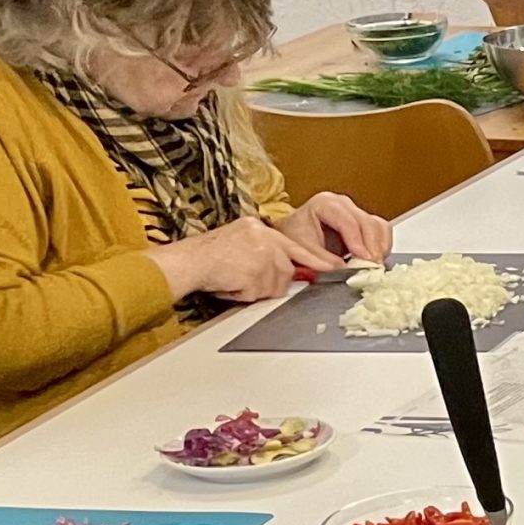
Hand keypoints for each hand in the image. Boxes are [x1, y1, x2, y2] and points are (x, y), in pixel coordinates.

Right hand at [145, 217, 326, 304]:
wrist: (186, 261)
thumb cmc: (207, 257)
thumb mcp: (241, 243)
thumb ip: (265, 253)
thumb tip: (287, 271)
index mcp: (261, 230)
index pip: (298, 247)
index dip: (318, 260)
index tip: (337, 267)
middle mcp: (265, 240)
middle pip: (287, 269)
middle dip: (271, 281)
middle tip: (248, 278)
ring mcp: (262, 256)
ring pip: (275, 284)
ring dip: (256, 289)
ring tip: (233, 279)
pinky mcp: (256, 273)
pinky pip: (259, 293)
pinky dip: (245, 294)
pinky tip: (230, 284)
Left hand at [279, 192, 392, 263]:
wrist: (293, 234)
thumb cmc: (294, 236)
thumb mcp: (302, 248)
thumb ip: (323, 259)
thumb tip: (345, 270)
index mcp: (325, 203)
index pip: (348, 221)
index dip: (357, 241)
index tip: (364, 258)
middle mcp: (343, 204)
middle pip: (367, 222)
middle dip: (372, 247)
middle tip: (372, 267)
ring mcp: (355, 211)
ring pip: (379, 225)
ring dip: (380, 247)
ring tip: (374, 265)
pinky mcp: (364, 222)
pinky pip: (382, 231)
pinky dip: (382, 246)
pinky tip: (375, 259)